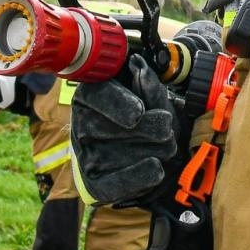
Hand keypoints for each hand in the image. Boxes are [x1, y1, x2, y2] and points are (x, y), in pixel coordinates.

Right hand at [71, 56, 182, 205]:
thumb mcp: (152, 96)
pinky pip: (116, 183)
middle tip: (167, 128)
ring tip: (164, 145)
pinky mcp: (94, 182)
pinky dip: (140, 175)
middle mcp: (82, 124)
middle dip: (153, 128)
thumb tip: (139, 66)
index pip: (99, 96)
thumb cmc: (147, 116)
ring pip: (125, 153)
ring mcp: (87, 155)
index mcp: (91, 95)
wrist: (143, 152)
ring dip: (155, 150)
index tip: (139, 112)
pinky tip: (156, 167)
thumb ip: (148, 84)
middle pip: (118, 128)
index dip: (118, 104)